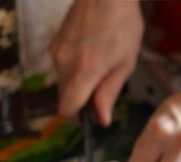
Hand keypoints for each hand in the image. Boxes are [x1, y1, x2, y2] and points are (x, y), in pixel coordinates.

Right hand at [49, 0, 143, 126]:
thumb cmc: (122, 23)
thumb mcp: (125, 62)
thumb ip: (110, 93)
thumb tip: (102, 119)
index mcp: (84, 72)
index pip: (67, 108)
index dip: (76, 118)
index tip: (87, 118)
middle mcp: (65, 64)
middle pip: (63, 97)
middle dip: (79, 100)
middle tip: (100, 90)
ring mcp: (57, 52)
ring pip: (62, 81)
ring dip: (76, 83)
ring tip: (98, 65)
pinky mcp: (54, 42)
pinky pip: (61, 65)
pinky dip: (72, 67)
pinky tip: (89, 52)